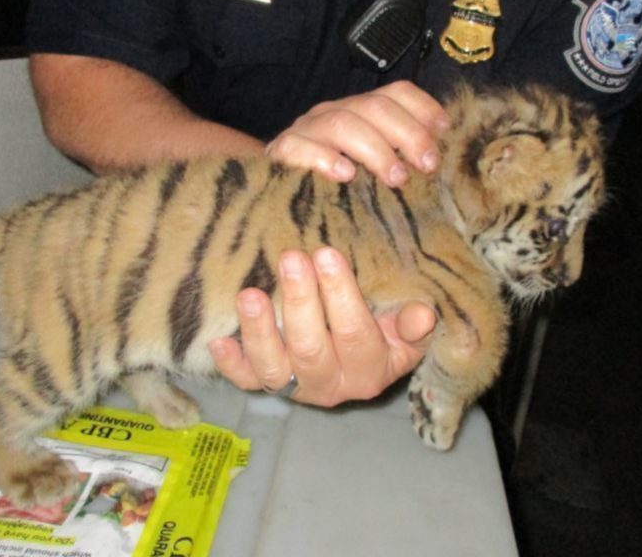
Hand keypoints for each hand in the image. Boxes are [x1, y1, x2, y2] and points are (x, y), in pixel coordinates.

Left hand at [209, 247, 436, 406]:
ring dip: (259, 331)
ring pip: (273, 369)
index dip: (340, 295)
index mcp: (370, 371)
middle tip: (291, 258)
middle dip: (300, 302)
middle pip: (311, 349)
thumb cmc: (386, 331)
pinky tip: (219, 340)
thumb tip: (423, 314)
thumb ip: (413, 324)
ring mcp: (296, 388)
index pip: (354, 334)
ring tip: (250, 294)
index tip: (327, 254)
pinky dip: (231, 364)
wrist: (364, 361)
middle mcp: (332, 386)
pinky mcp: (267, 386)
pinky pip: (246, 381)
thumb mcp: (407, 330)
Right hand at [266, 81, 450, 186]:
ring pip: (343, 123)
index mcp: (360, 111)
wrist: (273, 191)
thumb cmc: (333, 184)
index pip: (396, 92)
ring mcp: (307, 130)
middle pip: (375, 107)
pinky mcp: (282, 152)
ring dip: (375, 149)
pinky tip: (345, 176)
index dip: (424, 108)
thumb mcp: (371, 169)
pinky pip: (300, 147)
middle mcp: (335, 112)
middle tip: (426, 165)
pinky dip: (325, 159)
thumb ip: (400, 159)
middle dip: (408, 134)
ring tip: (395, 178)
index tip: (446, 133)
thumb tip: (440, 163)